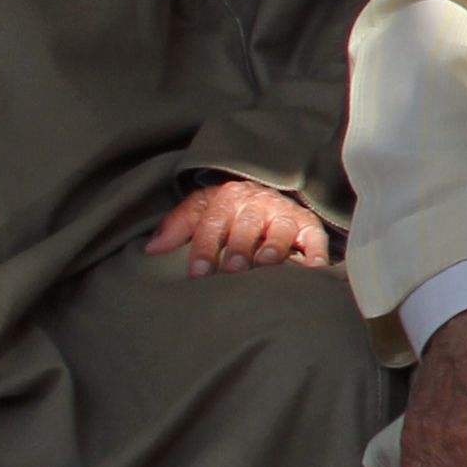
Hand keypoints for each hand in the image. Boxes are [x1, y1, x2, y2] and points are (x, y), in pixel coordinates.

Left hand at [143, 175, 331, 275]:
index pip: (213, 221)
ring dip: (274, 245)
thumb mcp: (201, 210)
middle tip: (232, 268)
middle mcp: (258, 204)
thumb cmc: (228, 211)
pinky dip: (316, 252)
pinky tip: (311, 268)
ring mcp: (285, 214)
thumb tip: (151, 249)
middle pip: (248, 223)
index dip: (204, 247)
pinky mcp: (309, 225)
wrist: (266, 193)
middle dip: (240, 246)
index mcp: (228, 199)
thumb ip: (177, 227)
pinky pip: (315, 237)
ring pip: (281, 228)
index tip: (197, 273)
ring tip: (266, 263)